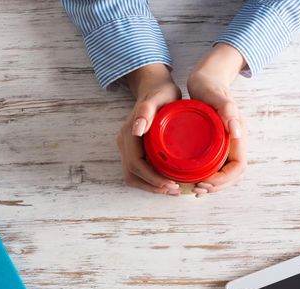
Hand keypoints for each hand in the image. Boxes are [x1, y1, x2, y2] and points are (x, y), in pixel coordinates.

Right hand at [117, 64, 182, 194]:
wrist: (155, 86)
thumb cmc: (161, 92)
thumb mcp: (160, 96)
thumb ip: (147, 110)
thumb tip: (137, 129)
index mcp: (129, 132)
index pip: (136, 164)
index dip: (152, 178)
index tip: (170, 183)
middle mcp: (124, 141)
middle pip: (132, 174)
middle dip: (153, 186)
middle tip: (175, 190)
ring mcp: (127, 146)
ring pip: (133, 176)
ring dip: (151, 186)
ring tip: (173, 189)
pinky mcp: (134, 149)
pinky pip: (138, 171)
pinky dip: (151, 181)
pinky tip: (168, 182)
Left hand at [187, 43, 247, 196]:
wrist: (207, 77)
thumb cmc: (210, 86)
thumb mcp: (217, 96)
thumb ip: (228, 111)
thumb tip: (237, 132)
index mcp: (238, 135)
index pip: (238, 167)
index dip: (224, 179)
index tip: (206, 182)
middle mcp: (235, 142)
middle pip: (233, 174)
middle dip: (217, 186)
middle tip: (197, 190)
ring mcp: (226, 144)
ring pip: (225, 173)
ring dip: (213, 185)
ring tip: (195, 189)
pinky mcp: (216, 144)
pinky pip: (216, 166)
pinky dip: (208, 177)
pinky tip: (194, 180)